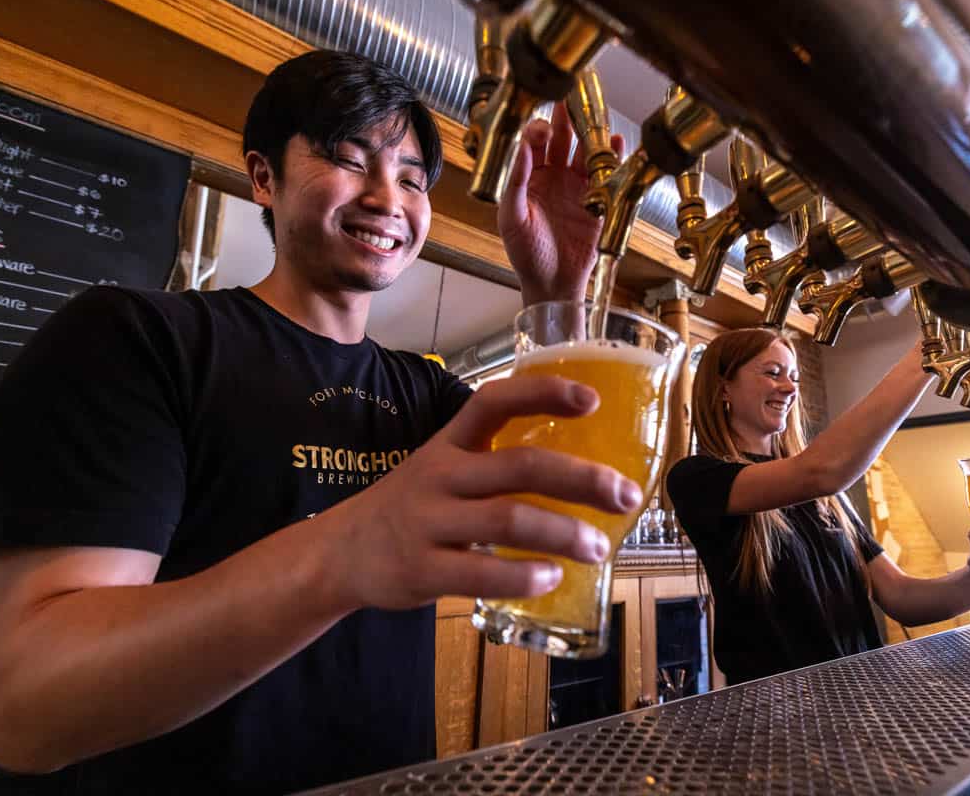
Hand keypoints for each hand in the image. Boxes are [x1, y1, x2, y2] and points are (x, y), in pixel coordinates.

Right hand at [321, 375, 643, 610]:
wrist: (342, 552)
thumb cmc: (414, 507)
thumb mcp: (444, 467)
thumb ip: (497, 464)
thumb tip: (585, 474)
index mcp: (451, 443)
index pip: (494, 401)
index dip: (543, 393)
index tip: (592, 399)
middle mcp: (441, 474)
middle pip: (521, 466)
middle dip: (583, 480)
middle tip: (626, 496)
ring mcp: (429, 521)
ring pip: (509, 519)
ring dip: (564, 533)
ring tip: (599, 547)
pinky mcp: (422, 568)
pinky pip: (480, 572)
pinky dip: (523, 574)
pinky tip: (551, 576)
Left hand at [498, 101, 623, 305]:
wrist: (553, 283)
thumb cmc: (526, 255)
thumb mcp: (512, 218)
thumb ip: (516, 182)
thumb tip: (521, 148)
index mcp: (529, 178)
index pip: (533, 143)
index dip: (538, 130)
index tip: (543, 129)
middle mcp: (553, 176)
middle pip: (561, 139)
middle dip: (566, 119)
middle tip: (571, 99)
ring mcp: (577, 186)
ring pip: (585, 152)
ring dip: (591, 134)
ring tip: (595, 117)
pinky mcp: (598, 199)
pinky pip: (607, 174)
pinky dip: (613, 157)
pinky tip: (616, 142)